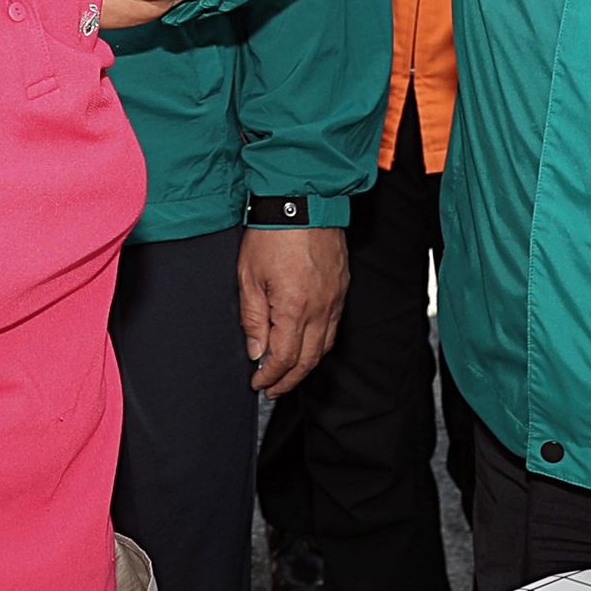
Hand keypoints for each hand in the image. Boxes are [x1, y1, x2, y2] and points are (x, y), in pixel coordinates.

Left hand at [237, 225, 347, 393]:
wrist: (303, 201)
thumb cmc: (272, 234)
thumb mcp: (248, 277)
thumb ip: (252, 319)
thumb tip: (256, 351)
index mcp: (294, 308)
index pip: (285, 358)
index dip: (271, 376)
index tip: (259, 383)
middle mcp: (321, 308)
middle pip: (308, 359)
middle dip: (289, 380)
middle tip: (273, 389)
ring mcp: (335, 299)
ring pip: (324, 345)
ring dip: (306, 364)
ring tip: (288, 373)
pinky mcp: (342, 288)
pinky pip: (334, 326)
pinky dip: (319, 343)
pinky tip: (306, 344)